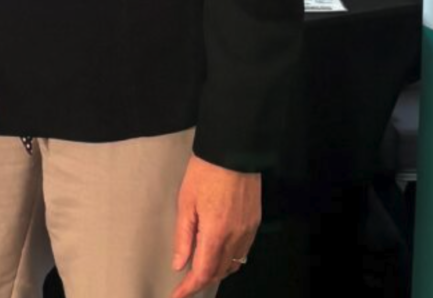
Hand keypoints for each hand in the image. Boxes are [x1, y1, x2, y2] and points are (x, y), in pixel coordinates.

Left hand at [170, 155, 260, 296]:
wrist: (234, 149)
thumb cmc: (206, 172)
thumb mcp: (186, 203)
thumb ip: (183, 237)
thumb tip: (180, 264)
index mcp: (216, 232)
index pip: (204, 272)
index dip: (190, 288)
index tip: (178, 295)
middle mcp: (236, 235)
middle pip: (220, 271)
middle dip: (202, 280)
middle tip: (185, 282)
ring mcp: (249, 229)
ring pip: (234, 263)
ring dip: (217, 270)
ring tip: (200, 268)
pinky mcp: (255, 221)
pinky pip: (243, 250)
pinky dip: (230, 257)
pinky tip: (219, 252)